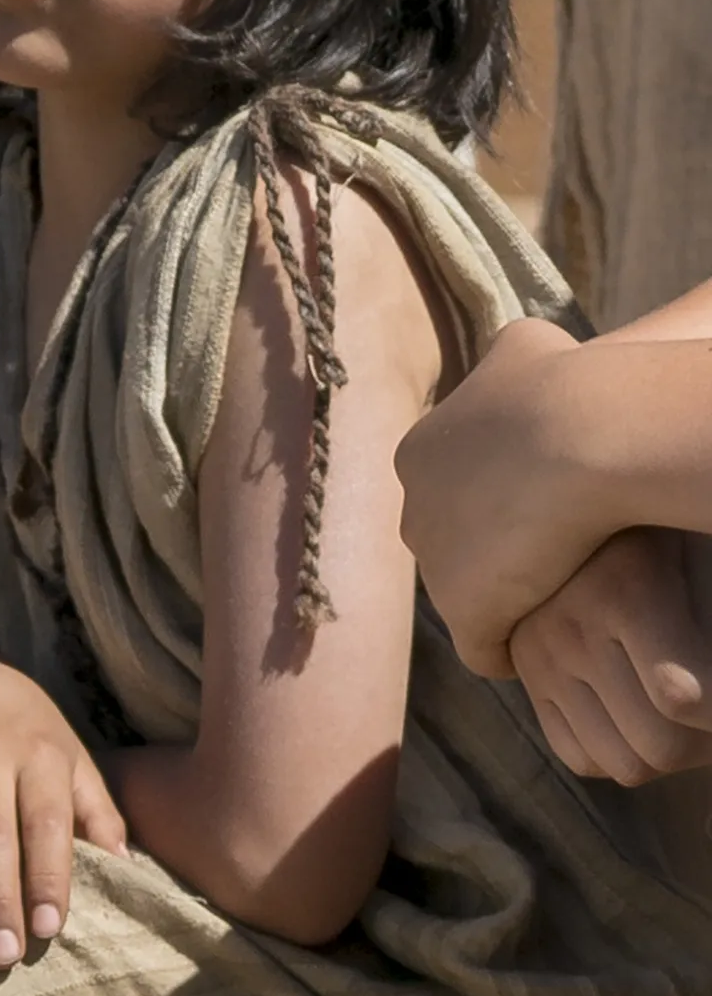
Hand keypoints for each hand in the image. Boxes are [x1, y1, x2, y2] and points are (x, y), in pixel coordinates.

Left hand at [400, 316, 600, 673]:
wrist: (582, 430)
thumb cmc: (566, 383)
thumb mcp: (528, 346)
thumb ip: (512, 357)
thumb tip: (521, 355)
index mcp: (418, 453)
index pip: (452, 488)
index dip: (499, 498)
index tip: (541, 504)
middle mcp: (412, 507)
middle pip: (451, 541)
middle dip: (492, 549)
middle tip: (551, 555)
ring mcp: (435, 564)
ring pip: (467, 592)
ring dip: (505, 599)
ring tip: (555, 599)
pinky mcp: (466, 611)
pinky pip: (483, 647)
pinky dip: (510, 649)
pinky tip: (539, 649)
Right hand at [507, 528, 711, 784]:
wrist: (575, 486)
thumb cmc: (671, 514)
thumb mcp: (705, 548)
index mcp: (625, 588)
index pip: (687, 698)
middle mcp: (569, 629)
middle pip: (659, 747)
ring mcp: (538, 656)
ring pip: (621, 764)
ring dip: (676, 753)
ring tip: (701, 714)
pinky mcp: (526, 673)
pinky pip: (579, 755)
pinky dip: (627, 751)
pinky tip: (654, 713)